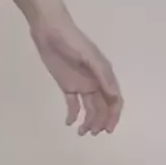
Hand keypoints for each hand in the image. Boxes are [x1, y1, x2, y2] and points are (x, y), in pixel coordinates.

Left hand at [31, 16, 122, 135]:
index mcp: (104, 75)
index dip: (113, 115)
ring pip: (89, 108)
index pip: (114, 100)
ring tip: (81, 132)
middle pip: (102, 107)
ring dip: (88, 121)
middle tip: (92, 133)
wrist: (50, 31)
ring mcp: (81, 84)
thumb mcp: (89, 56)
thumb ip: (102, 76)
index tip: (108, 129)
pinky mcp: (67, 85)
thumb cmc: (72, 41)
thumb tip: (115, 96)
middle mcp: (95, 82)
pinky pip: (73, 104)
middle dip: (100, 122)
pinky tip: (68, 123)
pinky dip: (72, 115)